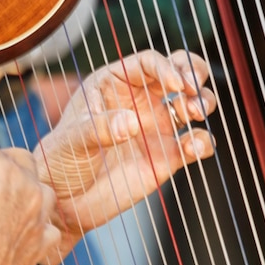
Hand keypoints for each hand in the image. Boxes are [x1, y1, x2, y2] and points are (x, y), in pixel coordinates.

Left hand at [36, 49, 215, 237]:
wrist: (65, 201)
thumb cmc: (60, 161)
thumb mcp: (72, 140)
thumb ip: (100, 128)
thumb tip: (131, 122)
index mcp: (114, 84)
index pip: (149, 63)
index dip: (167, 67)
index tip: (175, 85)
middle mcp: (139, 100)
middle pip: (179, 71)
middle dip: (194, 73)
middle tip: (192, 90)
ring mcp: (155, 127)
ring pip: (193, 103)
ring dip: (203, 102)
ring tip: (193, 113)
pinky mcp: (166, 156)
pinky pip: (195, 143)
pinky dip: (202, 142)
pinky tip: (194, 148)